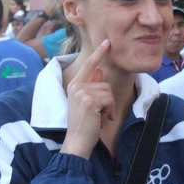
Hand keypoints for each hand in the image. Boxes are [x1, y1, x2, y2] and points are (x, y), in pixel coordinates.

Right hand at [61, 39, 113, 159]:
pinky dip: (109, 111)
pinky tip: (100, 119)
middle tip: (99, 113)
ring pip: (108, 91)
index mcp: (74, 85)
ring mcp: (81, 92)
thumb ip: (92, 86)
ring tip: (98, 117)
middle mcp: (76, 86)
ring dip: (108, 106)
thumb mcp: (87, 102)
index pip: (89, 65)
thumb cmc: (84, 124)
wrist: (77, 141)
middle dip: (107, 100)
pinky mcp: (89, 100)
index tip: (107, 42)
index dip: (99, 53)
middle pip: (104, 82)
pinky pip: (109, 99)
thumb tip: (99, 71)